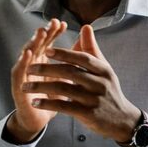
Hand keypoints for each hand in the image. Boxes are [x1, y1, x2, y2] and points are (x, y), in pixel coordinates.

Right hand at [5, 18, 65, 143]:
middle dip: (44, 33)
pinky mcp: (18, 87)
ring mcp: (24, 75)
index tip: (63, 23)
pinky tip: (27, 54)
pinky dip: (22, 62)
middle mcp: (32, 66)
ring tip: (40, 32)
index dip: (54, 33)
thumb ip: (72, 60)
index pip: (48, 44)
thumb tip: (84, 43)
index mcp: (43, 62)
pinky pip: (19, 73)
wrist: (39, 118)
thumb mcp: (65, 78)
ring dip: (32, 42)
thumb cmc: (52, 96)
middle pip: (37, 45)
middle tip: (52, 22)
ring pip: (26, 55)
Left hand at [23, 24, 141, 142]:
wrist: (122, 119)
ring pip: (64, 89)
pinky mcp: (88, 114)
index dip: (64, 53)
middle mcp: (100, 83)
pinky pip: (64, 106)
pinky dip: (48, 103)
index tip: (46, 50)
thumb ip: (92, 49)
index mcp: (104, 70)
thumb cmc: (108, 91)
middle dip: (47, 69)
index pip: (83, 58)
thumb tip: (85, 27)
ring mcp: (94, 99)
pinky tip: (35, 102)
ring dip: (42, 87)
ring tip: (25, 86)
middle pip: (71, 72)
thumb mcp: (104, 69)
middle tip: (29, 68)